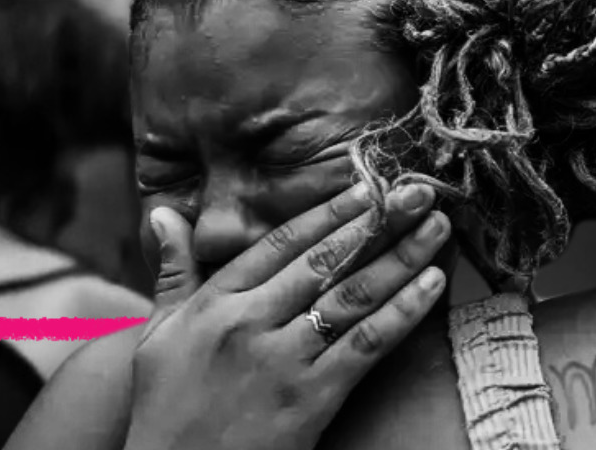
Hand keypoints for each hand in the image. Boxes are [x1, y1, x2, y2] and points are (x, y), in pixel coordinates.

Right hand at [123, 183, 451, 449]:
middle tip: (419, 192)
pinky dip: (404, 311)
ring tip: (437, 227)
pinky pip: (366, 344)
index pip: (282, 242)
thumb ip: (172, 272)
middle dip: (378, 222)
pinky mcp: (312, 398)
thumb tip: (162, 213)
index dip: (329, 211)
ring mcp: (284, 360)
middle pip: (326, 260)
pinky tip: (432, 285)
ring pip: (353, 295)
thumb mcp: (158, 335)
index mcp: (216, 302)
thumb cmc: (165, 409)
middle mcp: (251, 322)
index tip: (366, 185)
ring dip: (402, 257)